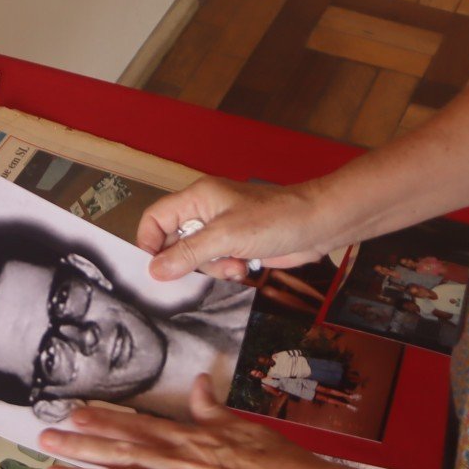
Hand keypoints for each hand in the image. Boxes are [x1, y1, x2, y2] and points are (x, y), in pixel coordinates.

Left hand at [38, 376, 362, 468]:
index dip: (104, 418)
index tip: (73, 411)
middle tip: (45, 438)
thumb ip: (213, 409)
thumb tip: (198, 382)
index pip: (140, 425)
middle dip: (81, 444)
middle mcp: (181, 464)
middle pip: (122, 451)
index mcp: (193, 438)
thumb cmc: (282, 462)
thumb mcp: (245, 426)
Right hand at [139, 177, 329, 282]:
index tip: (156, 269)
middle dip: (188, 261)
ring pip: (196, 257)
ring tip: (234, 266)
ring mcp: (222, 229)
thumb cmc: (274, 220)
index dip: (150, 242)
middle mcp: (206, 212)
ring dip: (212, 268)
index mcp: (197, 198)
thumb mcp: (225, 237)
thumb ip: (188, 253)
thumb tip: (154, 270)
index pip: (156, 218)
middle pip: (175, 241)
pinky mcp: (238, 245)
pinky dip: (226, 269)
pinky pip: (217, 263)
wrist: (318, 225)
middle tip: (206, 268)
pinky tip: (243, 268)